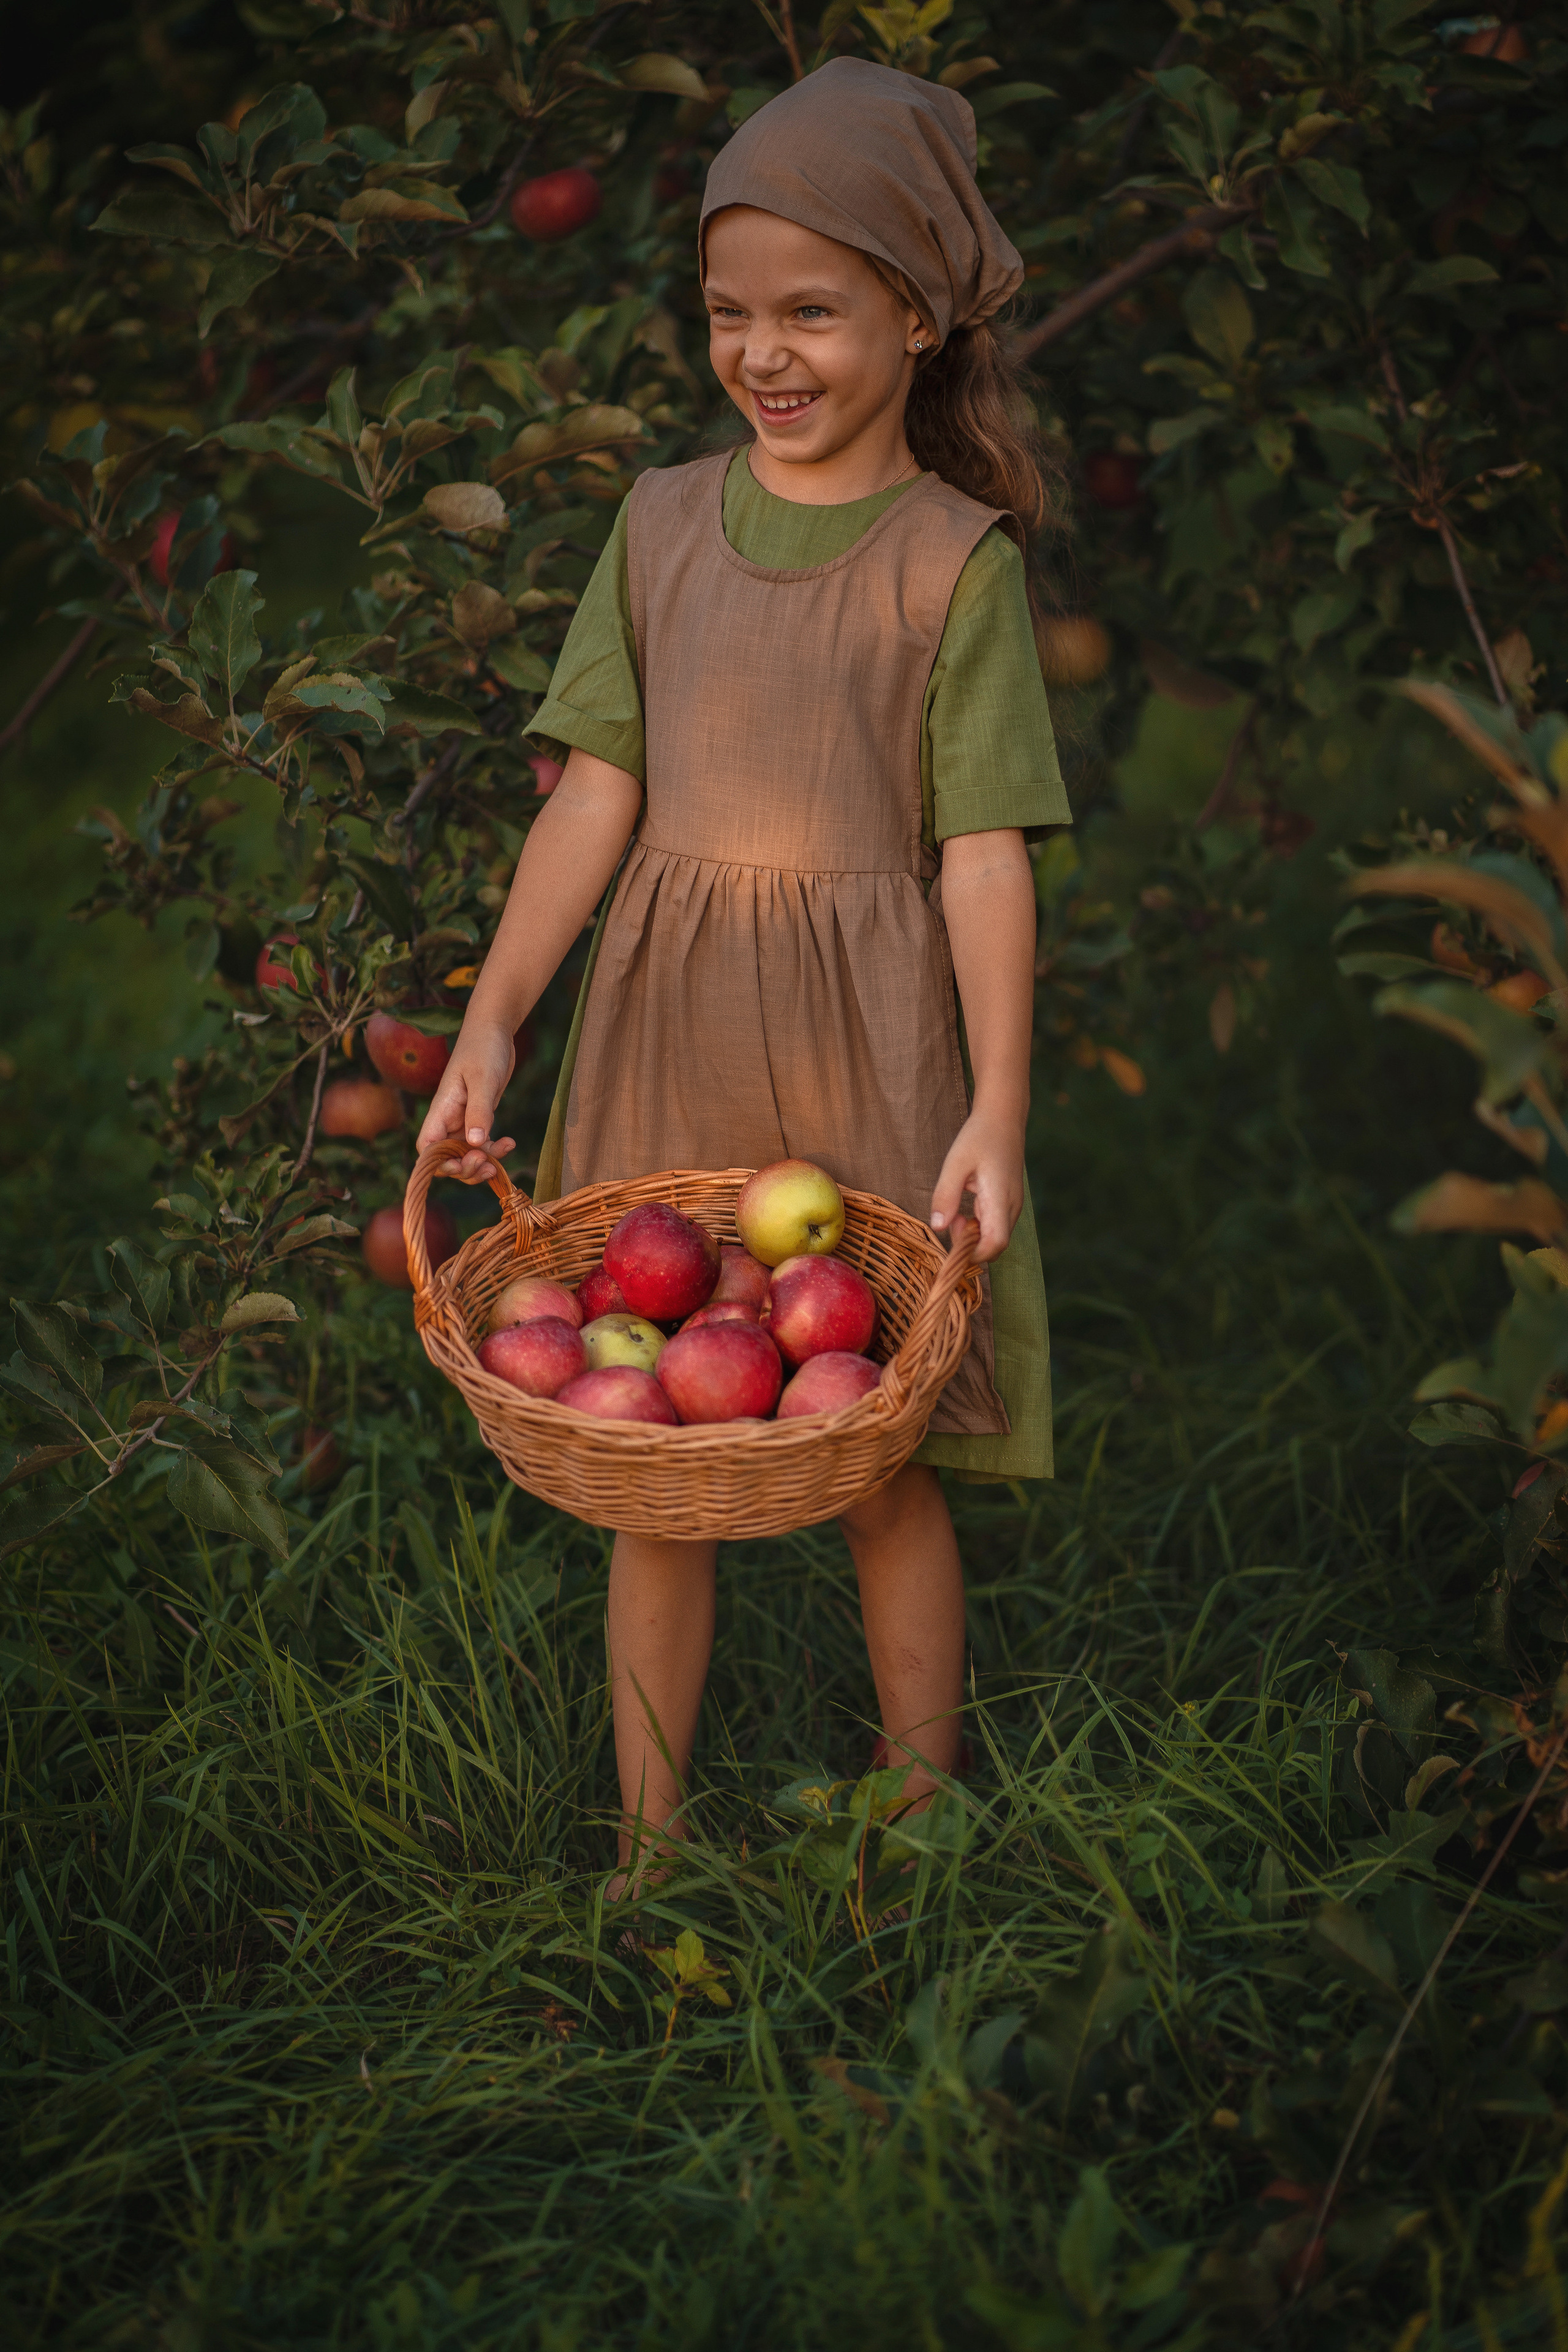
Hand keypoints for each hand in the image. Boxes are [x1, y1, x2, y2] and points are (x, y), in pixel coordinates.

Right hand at [416, 1022, 517, 1181]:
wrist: (494, 1030)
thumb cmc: (483, 1048)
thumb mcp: (483, 1079)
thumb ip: (479, 1112)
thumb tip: (474, 1144)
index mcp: (441, 1110)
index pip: (427, 1147)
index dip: (438, 1164)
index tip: (460, 1165)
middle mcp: (448, 1119)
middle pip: (446, 1158)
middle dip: (465, 1169)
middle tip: (487, 1165)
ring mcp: (464, 1120)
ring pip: (466, 1154)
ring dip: (481, 1164)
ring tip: (500, 1164)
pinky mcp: (479, 1118)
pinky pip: (482, 1144)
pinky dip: (494, 1150)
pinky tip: (510, 1143)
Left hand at [930, 1106, 1024, 1263]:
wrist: (1003, 1119)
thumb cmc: (979, 1137)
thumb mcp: (955, 1163)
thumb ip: (946, 1196)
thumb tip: (937, 1228)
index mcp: (999, 1199)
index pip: (995, 1244)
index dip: (974, 1253)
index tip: (952, 1239)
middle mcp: (1011, 1208)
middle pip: (995, 1246)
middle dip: (969, 1244)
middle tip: (949, 1219)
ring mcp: (1012, 1207)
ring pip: (994, 1237)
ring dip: (972, 1234)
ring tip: (955, 1210)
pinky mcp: (1008, 1204)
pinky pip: (994, 1226)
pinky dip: (977, 1225)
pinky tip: (964, 1208)